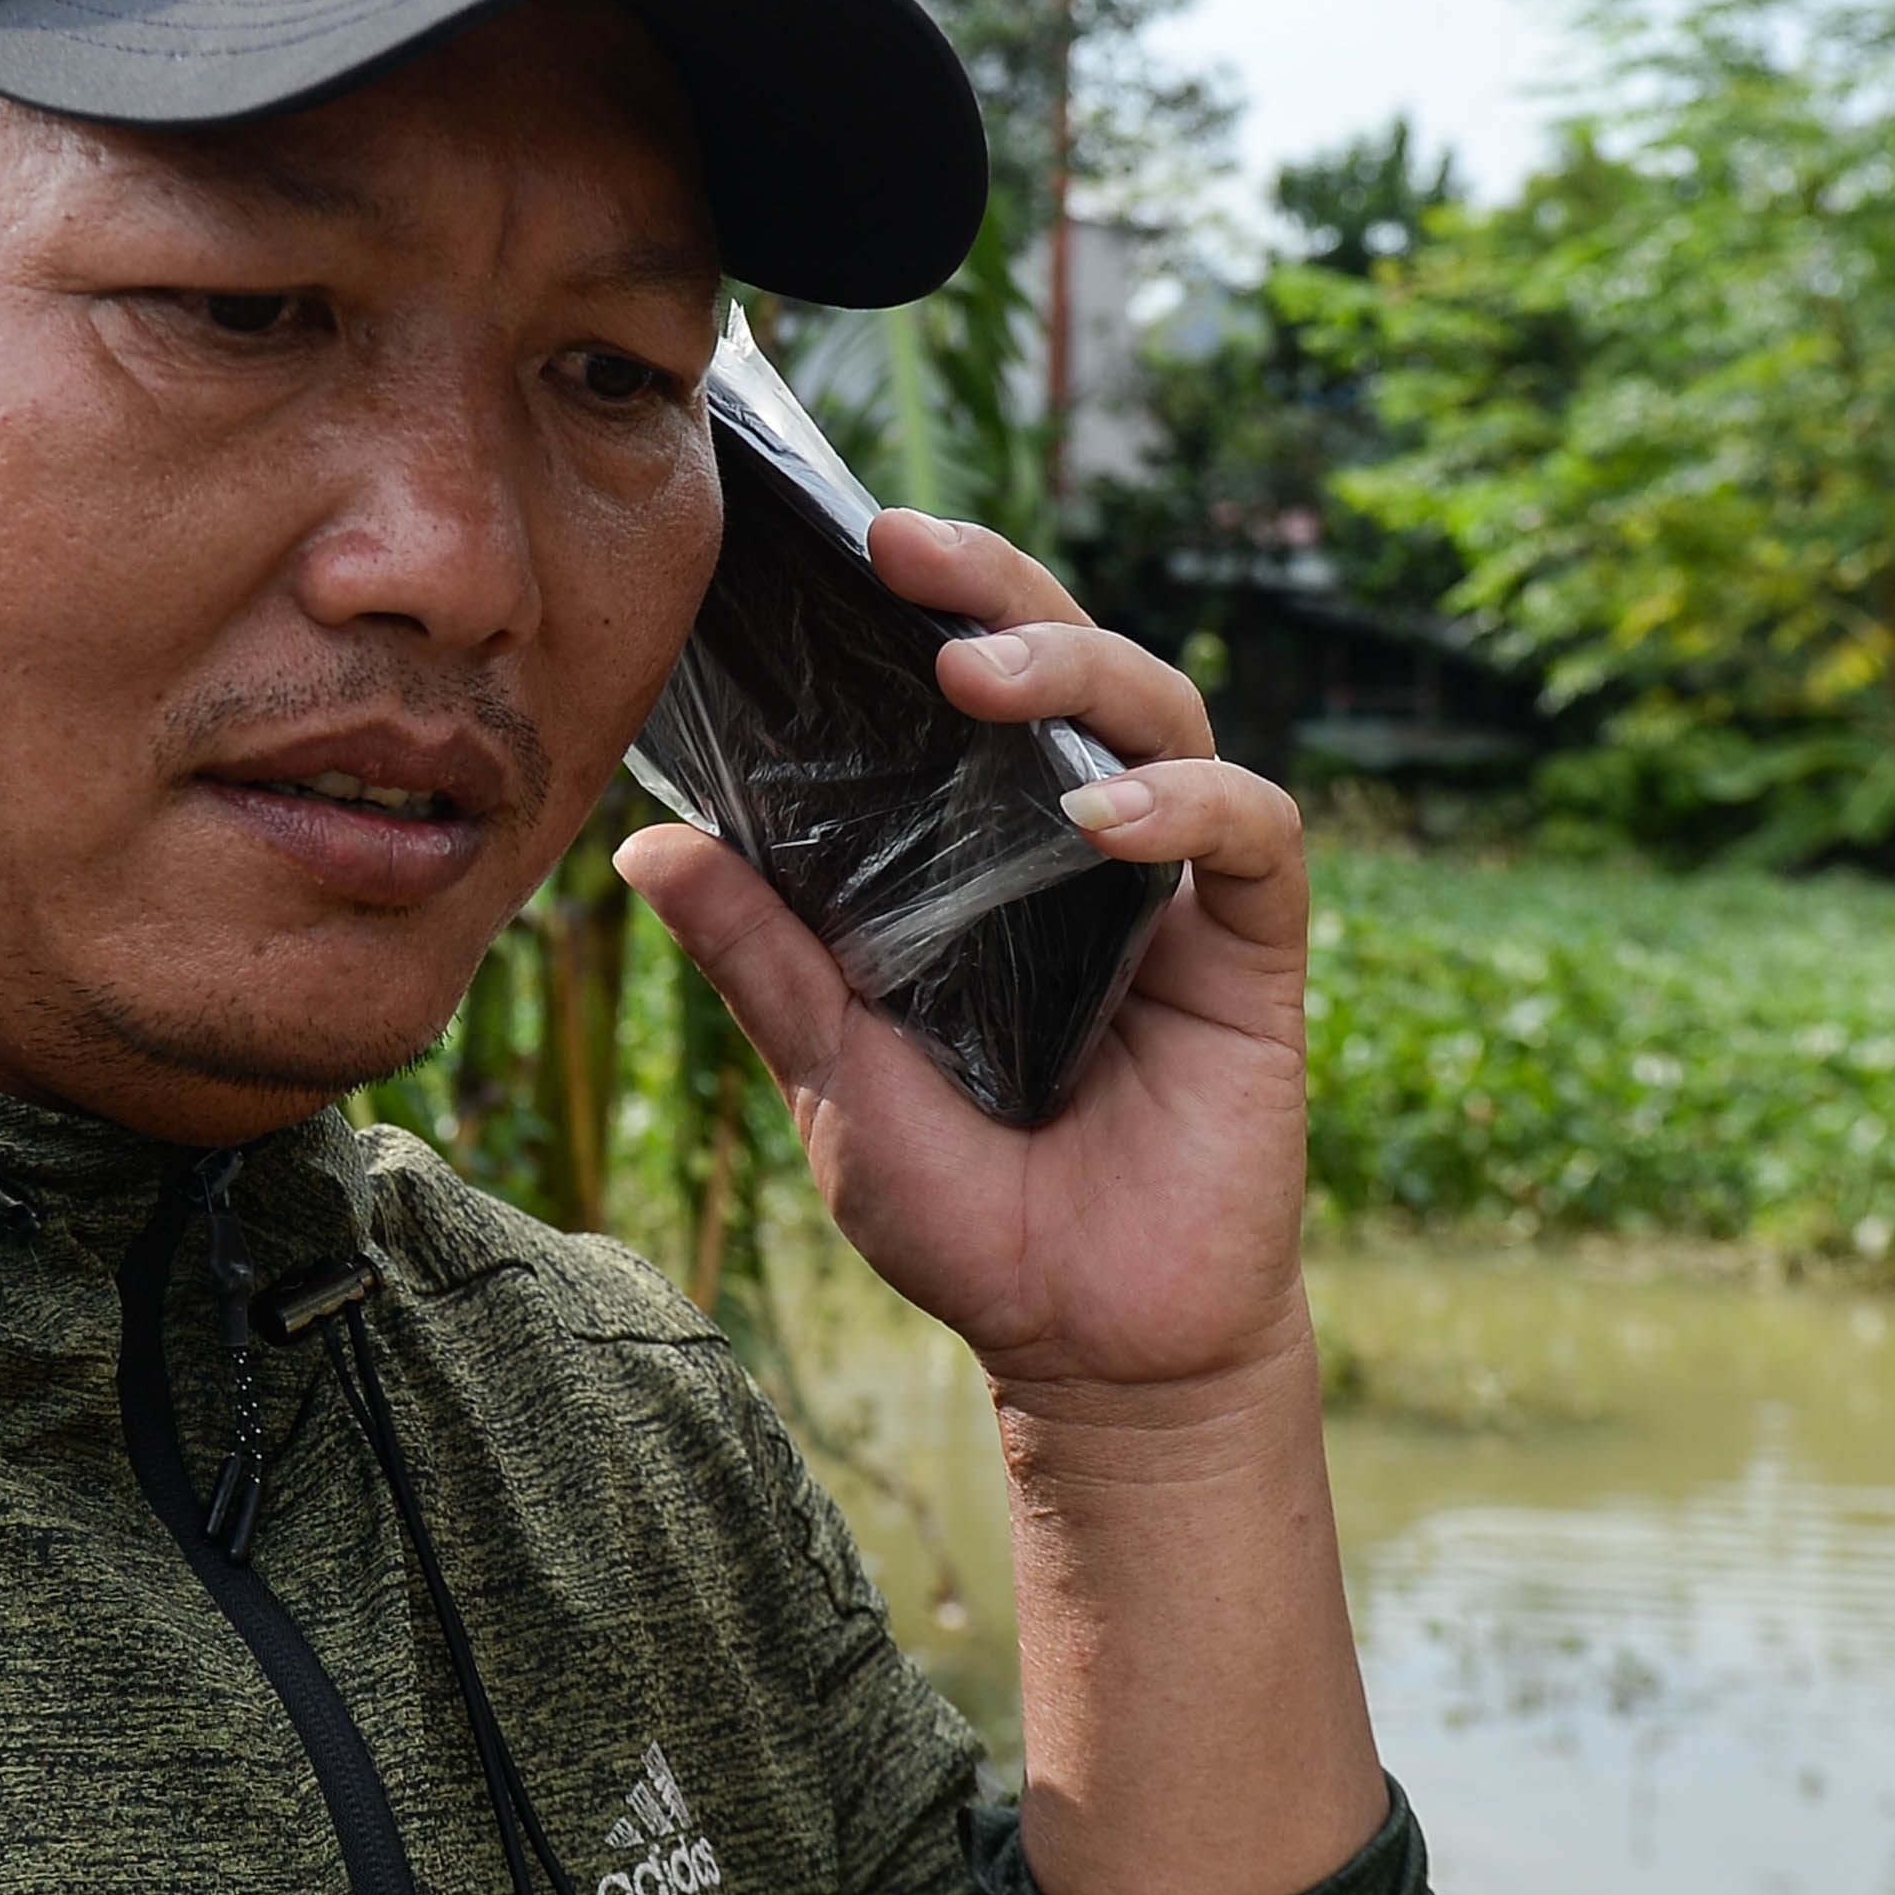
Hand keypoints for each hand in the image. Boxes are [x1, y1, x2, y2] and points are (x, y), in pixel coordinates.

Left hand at [614, 510, 1309, 1407]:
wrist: (1086, 1350)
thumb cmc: (969, 1216)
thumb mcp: (835, 1076)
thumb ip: (763, 959)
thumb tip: (642, 847)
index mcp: (980, 854)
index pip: (960, 689)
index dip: (914, 605)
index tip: (835, 544)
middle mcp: (1081, 841)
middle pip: (1063, 659)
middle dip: (990, 585)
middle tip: (903, 549)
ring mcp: (1173, 885)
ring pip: (1158, 707)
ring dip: (1072, 669)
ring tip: (978, 675)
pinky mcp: (1252, 946)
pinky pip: (1248, 832)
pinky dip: (1186, 801)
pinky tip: (1106, 816)